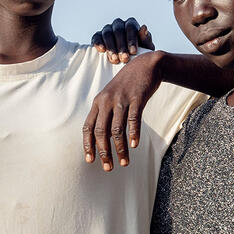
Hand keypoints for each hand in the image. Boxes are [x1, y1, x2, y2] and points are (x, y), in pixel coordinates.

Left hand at [83, 51, 163, 170]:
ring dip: (120, 148)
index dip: (88, 145)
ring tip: (124, 162)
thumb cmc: (128, 84)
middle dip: (104, 152)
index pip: (88, 127)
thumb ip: (106, 114)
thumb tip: (104, 138)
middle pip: (101, 131)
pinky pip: (133, 119)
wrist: (146, 65)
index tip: (90, 160)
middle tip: (108, 167)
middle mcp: (106, 101)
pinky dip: (133, 133)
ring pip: (117, 129)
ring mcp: (121, 99)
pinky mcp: (136, 98)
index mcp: (98, 102)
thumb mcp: (112, 96)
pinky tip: (134, 145)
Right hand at [91, 17, 154, 63]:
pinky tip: (102, 50)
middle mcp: (118, 24)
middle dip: (121, 46)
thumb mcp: (146, 48)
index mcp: (131, 24)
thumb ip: (146, 39)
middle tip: (125, 59)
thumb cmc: (140, 54)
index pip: (130, 27)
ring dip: (111, 47)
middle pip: (118, 30)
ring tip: (115, 60)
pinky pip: (96, 37)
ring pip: (107, 34)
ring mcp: (107, 29)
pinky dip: (98, 43)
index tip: (133, 52)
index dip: (131, 39)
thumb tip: (143, 27)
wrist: (128, 63)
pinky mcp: (97, 36)